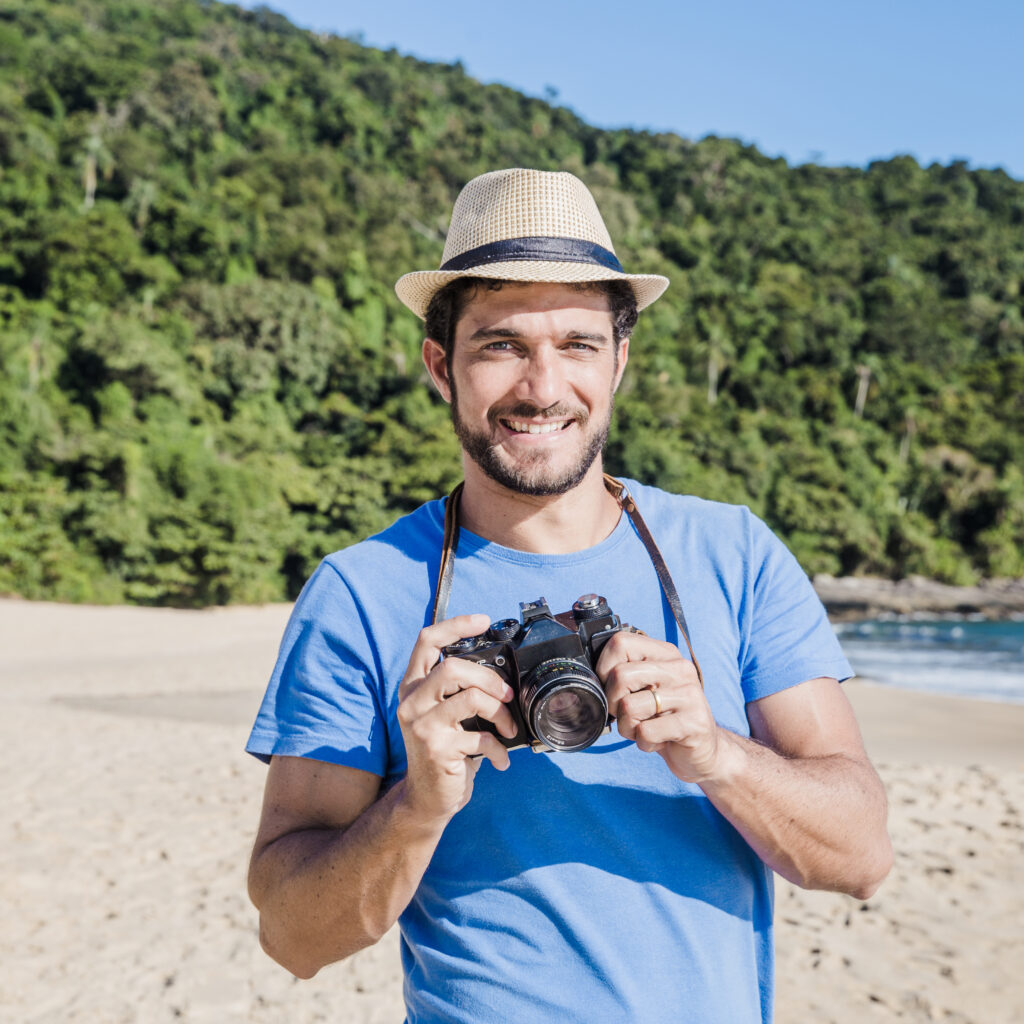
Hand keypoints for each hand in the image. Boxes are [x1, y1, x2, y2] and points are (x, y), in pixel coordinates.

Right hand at [396, 614, 517, 825]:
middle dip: (489, 679)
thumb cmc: (444, 751)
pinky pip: (480, 738)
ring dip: (500, 713)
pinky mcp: (436, 749)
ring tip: (508, 728)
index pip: (427, 640)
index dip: (455, 625)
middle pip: (453, 667)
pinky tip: (501, 759)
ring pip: (470, 698)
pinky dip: (499, 749)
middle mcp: (411, 702)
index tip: (483, 621)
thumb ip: (458, 690)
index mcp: (413, 686)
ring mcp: (421, 726)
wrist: (426, 799)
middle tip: (506, 696)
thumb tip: (499, 673)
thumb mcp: (443, 714)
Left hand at [597, 631, 721, 783]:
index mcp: (665, 654)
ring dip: (628, 728)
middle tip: (628, 715)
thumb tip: (589, 675)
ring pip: (629, 707)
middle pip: (620, 676)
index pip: (620, 643)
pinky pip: (646, 732)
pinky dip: (643, 743)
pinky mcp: (694, 723)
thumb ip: (624, 675)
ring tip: (645, 729)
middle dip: (613, 703)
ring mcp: (689, 695)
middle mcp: (680, 668)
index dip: (603, 668)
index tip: (610, 687)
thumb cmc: (664, 719)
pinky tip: (658, 741)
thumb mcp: (645, 689)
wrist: (703, 751)